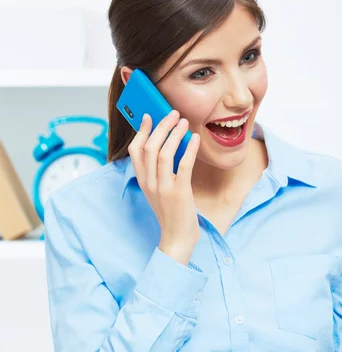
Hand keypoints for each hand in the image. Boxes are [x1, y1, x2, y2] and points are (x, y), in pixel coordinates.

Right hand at [128, 110, 200, 265]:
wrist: (177, 238)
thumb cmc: (171, 213)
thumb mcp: (158, 191)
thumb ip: (158, 172)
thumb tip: (169, 145)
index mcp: (143, 181)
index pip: (135, 151)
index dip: (142, 131)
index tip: (149, 116)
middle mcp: (149, 183)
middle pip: (149, 147)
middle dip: (161, 126)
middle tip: (173, 113)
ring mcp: (163, 188)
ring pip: (163, 153)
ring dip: (174, 133)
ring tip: (183, 121)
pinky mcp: (179, 193)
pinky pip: (183, 165)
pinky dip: (189, 149)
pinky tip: (195, 139)